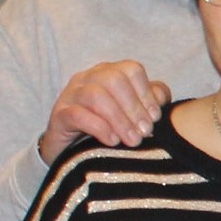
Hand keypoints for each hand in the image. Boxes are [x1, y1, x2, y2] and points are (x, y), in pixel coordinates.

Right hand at [39, 59, 170, 164]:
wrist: (71, 151)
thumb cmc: (107, 127)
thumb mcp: (131, 113)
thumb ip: (150, 100)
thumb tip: (161, 97)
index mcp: (108, 72)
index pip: (131, 70)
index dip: (146, 93)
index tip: (155, 117)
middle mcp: (88, 78)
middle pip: (114, 80)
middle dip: (134, 108)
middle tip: (145, 132)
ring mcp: (71, 94)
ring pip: (95, 96)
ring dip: (119, 119)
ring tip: (132, 140)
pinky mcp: (59, 115)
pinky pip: (77, 115)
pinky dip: (99, 128)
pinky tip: (112, 141)